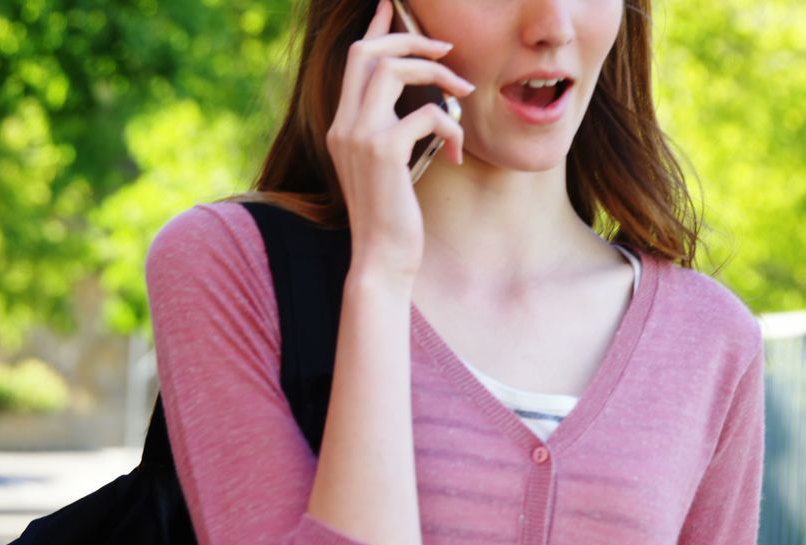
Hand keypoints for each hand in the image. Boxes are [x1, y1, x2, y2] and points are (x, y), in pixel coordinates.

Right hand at [326, 0, 474, 281]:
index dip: (376, 28)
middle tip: (448, 49)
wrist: (382, 258)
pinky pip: (427, 114)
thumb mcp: (389, 168)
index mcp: (342, 125)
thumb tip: (431, 104)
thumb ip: (395, 133)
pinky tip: (458, 153)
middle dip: (412, 41)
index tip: (391, 6)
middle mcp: (343, 125)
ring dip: (437, 74)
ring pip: (394, 70)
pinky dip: (451, 127)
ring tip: (463, 94)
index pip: (354, 60)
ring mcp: (359, 136)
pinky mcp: (384, 152)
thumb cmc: (392, 217)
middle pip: (369, 52)